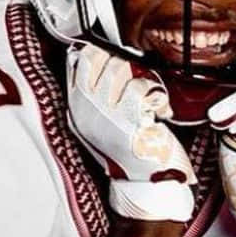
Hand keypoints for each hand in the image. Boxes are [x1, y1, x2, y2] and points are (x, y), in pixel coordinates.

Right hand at [66, 44, 195, 221]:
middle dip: (127, 65)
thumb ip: (92, 89)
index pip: (81, 60)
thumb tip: (87, 52)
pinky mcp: (128, 122)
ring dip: (144, 80)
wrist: (144, 184)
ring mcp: (105, 115)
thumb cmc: (126, 149)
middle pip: (103, 59)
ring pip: (124, 69)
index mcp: (76, 106)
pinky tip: (159, 111)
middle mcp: (86, 110)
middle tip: (136, 85)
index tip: (116, 62)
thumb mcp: (99, 118)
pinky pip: (142, 88)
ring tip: (149, 100)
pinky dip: (158, 97)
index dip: (102, 53)